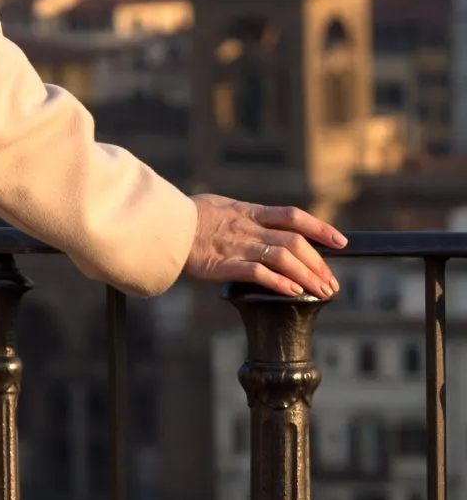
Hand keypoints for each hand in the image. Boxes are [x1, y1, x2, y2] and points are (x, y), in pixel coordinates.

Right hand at [182, 194, 345, 298]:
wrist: (158, 224)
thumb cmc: (186, 217)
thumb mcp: (220, 207)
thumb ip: (244, 217)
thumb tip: (265, 224)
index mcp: (248, 211)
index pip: (293, 216)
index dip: (320, 229)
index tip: (341, 242)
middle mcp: (247, 227)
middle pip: (295, 242)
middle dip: (319, 264)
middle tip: (332, 283)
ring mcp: (237, 245)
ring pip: (284, 258)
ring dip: (308, 277)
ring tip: (321, 292)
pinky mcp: (224, 264)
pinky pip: (259, 273)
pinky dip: (280, 283)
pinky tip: (293, 292)